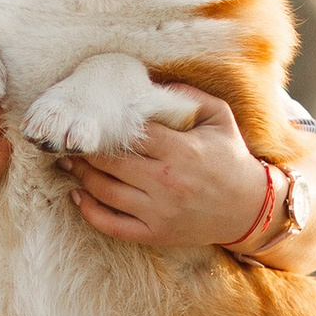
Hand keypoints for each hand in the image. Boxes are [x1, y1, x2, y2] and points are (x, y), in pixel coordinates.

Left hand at [56, 83, 270, 247]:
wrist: (247, 209)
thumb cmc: (230, 158)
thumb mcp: (218, 118)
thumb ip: (187, 96)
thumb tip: (151, 82)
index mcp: (182, 151)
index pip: (132, 134)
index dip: (106, 125)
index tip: (90, 117)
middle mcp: (167, 182)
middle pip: (111, 162)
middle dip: (84, 149)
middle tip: (67, 138)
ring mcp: (159, 212)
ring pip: (105, 192)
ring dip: (80, 175)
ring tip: (67, 161)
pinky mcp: (155, 234)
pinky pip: (111, 225)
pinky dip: (88, 211)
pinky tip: (76, 195)